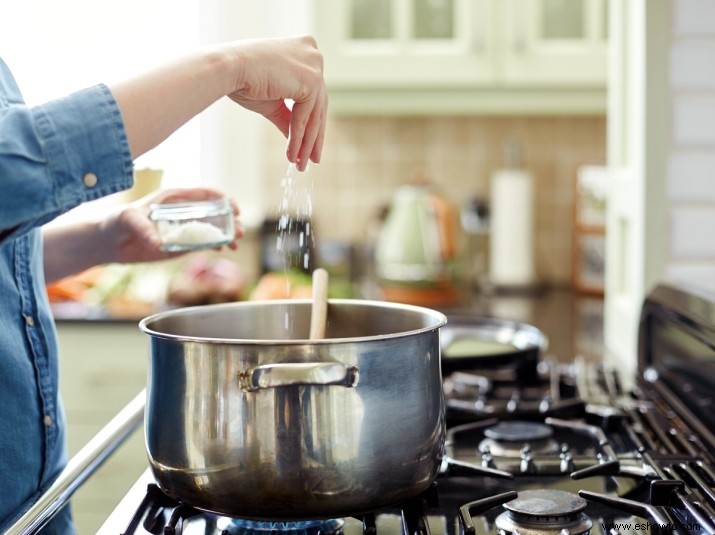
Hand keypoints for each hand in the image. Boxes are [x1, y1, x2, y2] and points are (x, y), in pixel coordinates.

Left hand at [99, 188, 242, 263]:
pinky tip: (224, 250)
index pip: (205, 194)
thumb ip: (142, 228)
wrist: (108, 242)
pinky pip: (204, 243)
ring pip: (213, 229)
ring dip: (227, 235)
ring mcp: (184, 228)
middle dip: (231, 221)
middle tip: (239, 233)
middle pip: (215, 212)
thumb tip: (157, 244)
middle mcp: (183, 212)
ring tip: (236, 245)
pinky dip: (217, 245)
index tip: (234, 209)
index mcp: (174, 198)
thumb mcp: (127, 220)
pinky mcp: (181, 244)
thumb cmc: (115, 222)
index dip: (223, 199)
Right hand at [226, 35, 327, 170]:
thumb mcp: (272, 101)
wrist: (228, 68)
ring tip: (299, 164)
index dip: (311, 122)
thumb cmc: (242, 79)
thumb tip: (298, 140)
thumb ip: (288, 117)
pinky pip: (306, 117)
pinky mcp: (311, 79)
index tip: (309, 145)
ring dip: (306, 142)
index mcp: (304, 50)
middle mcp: (313, 54)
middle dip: (313, 137)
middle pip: (318, 105)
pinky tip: (292, 154)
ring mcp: (314, 65)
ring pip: (314, 114)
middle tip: (310, 160)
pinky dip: (299, 138)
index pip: (313, 94)